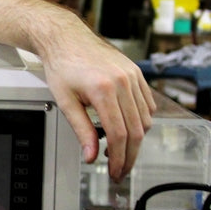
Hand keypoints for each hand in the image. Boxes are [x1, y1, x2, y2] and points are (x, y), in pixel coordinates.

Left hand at [38, 26, 154, 181]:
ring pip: (146, 119)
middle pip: (136, 131)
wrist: (66, 38)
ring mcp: (133, 76)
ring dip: (136, 140)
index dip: (119, 158)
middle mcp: (123, 81)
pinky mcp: (137, 73)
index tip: (115, 171)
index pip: (119, 134)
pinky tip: (128, 129)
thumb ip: (81, 130)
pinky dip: (142, 121)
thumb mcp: (65, 101)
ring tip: (120, 151)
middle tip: (121, 170)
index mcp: (104, 89)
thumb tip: (91, 155)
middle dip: (130, 155)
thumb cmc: (62, 65)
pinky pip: (148, 104)